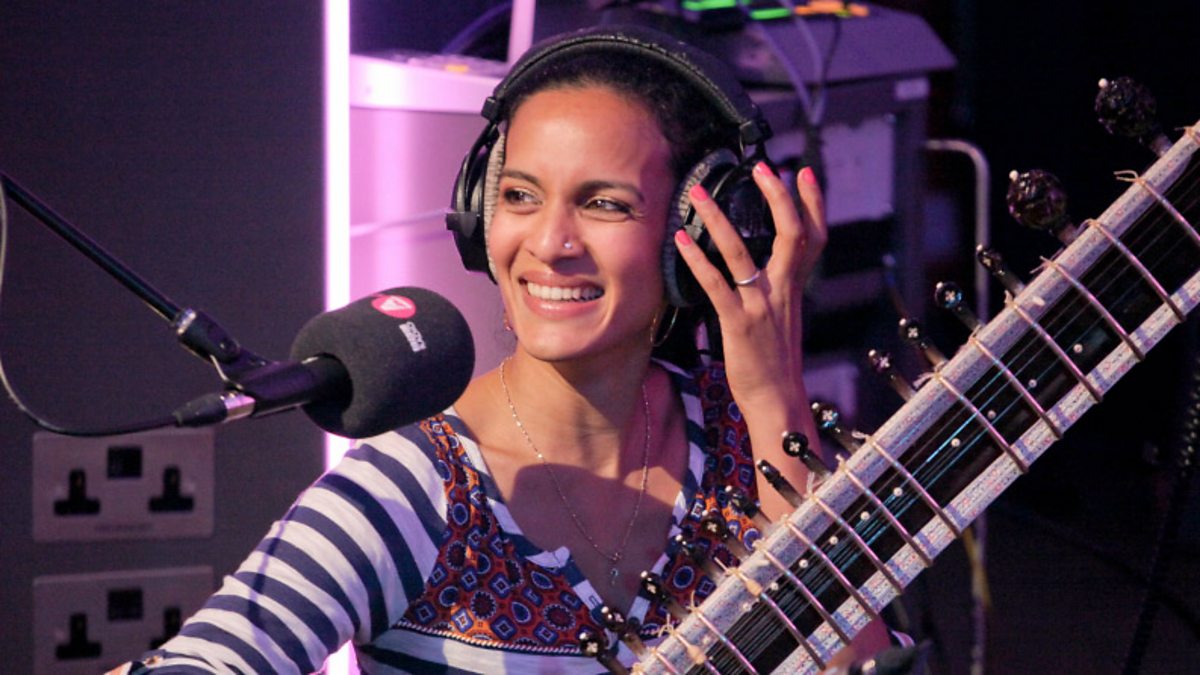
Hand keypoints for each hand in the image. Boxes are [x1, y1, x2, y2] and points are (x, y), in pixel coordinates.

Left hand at [673, 162, 826, 519]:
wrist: (776, 403)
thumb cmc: (772, 364)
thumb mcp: (779, 320)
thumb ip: (772, 291)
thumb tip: (753, 269)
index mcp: (794, 289)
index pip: (813, 237)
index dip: (813, 203)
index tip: (802, 173)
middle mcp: (783, 291)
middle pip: (793, 233)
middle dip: (780, 197)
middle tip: (764, 167)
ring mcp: (762, 305)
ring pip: (744, 251)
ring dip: (720, 218)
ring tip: (699, 193)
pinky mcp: (739, 322)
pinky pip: (717, 283)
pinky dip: (698, 259)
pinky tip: (681, 240)